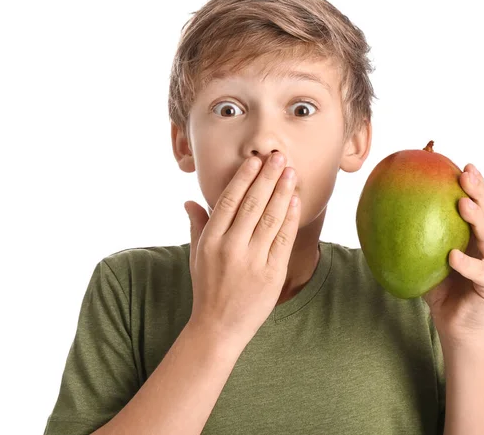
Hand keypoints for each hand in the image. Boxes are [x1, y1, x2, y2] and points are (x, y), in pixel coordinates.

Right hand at [184, 153, 299, 348]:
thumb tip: (189, 201)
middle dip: (268, 177)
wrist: (218, 328)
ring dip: (282, 192)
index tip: (255, 160)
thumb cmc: (207, 288)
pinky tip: (294, 199)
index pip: (229, 201)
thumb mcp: (196, 255)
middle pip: (253, 204)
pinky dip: (290, 217)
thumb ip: (196, 225)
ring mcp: (252, 261)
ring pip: (271, 218)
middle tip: (279, 156)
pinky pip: (283, 239)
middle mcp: (231, 247)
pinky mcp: (272, 274)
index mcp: (210, 240)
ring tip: (291, 172)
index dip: (244, 178)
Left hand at [422, 164, 483, 343]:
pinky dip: (467, 264)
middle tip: (466, 173)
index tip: (463, 165)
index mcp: (477, 239)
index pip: (478, 207)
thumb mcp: (424, 257)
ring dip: (478, 220)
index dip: (474, 186)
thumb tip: (382, 210)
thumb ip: (415, 237)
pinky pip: (480, 272)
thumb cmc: (437, 288)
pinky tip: (453, 255)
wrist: (452, 325)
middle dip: (479, 192)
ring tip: (463, 204)